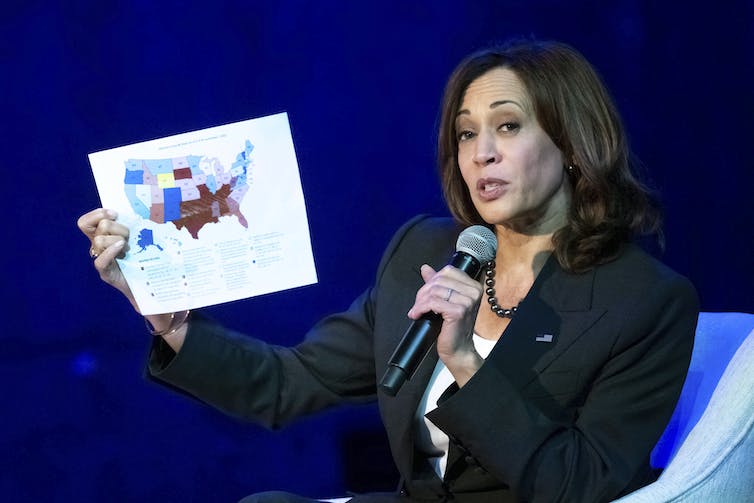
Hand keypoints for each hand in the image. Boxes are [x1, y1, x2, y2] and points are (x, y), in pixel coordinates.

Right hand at [77, 208, 136, 310]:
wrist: (149, 282)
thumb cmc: (144, 256)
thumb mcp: (138, 235)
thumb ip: (133, 223)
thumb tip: (138, 210)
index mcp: (103, 235)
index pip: (86, 222)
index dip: (97, 214)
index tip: (114, 214)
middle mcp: (98, 246)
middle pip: (101, 226)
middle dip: (120, 228)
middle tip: (130, 238)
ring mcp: (101, 259)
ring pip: (100, 239)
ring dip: (119, 240)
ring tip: (130, 249)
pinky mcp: (105, 273)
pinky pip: (101, 259)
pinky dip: (111, 250)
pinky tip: (122, 248)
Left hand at [407, 264, 484, 385]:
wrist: (459, 349)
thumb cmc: (454, 328)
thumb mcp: (446, 300)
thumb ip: (437, 283)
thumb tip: (425, 268)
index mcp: (473, 286)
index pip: (447, 271)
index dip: (431, 280)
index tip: (425, 293)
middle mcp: (473, 291)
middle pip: (439, 280)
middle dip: (423, 292)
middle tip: (418, 304)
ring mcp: (467, 301)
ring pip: (434, 291)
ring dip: (420, 301)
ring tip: (417, 310)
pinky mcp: (458, 311)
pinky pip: (432, 302)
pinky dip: (421, 308)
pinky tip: (417, 314)